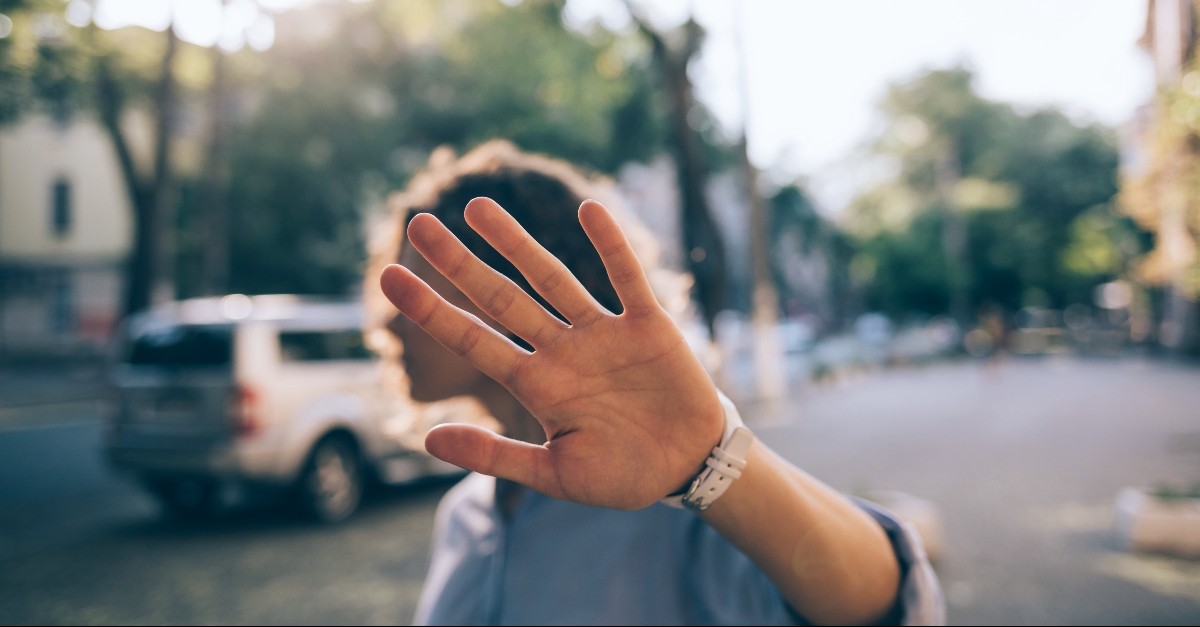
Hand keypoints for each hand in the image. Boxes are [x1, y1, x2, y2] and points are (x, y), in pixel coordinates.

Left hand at [379, 197, 723, 509]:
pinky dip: (611, 246)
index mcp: (536, 386)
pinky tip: (589, 211)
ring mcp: (601, 334)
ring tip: (477, 208)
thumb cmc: (621, 474)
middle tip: (419, 224)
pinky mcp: (648, 326)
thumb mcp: (555, 474)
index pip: (473, 340)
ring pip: (552, 278)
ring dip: (517, 243)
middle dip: (460, 264)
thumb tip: (427, 439)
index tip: (390, 279)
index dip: (432, 311)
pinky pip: (627, 279)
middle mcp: (561, 351)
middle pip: (501, 298)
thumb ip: (494, 457)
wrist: (687, 468)